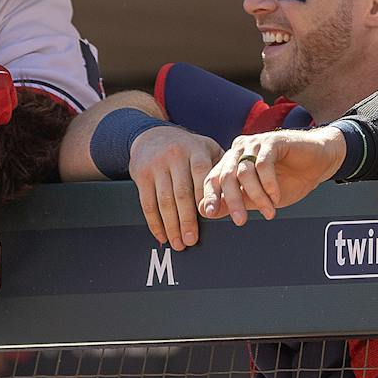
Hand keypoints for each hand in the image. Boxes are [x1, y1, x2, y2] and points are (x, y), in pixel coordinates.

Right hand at [129, 125, 222, 249]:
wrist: (152, 134)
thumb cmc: (187, 148)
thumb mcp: (206, 148)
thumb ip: (220, 167)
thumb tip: (236, 195)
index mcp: (196, 150)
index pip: (202, 176)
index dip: (206, 198)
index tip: (211, 216)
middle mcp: (175, 156)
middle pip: (182, 193)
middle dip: (187, 220)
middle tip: (191, 240)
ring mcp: (156, 166)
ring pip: (164, 201)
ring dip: (171, 226)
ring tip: (178, 243)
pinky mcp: (141, 175)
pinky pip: (147, 203)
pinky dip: (154, 223)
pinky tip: (162, 235)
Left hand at [199, 127, 344, 224]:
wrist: (318, 162)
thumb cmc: (290, 178)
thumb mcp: (257, 198)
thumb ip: (233, 202)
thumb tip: (207, 212)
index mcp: (232, 162)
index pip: (213, 178)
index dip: (209, 196)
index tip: (208, 214)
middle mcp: (240, 150)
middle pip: (227, 176)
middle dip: (233, 201)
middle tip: (240, 220)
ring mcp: (256, 143)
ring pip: (245, 172)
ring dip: (257, 196)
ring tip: (269, 211)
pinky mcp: (272, 141)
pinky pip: (264, 164)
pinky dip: (269, 184)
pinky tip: (276, 196)